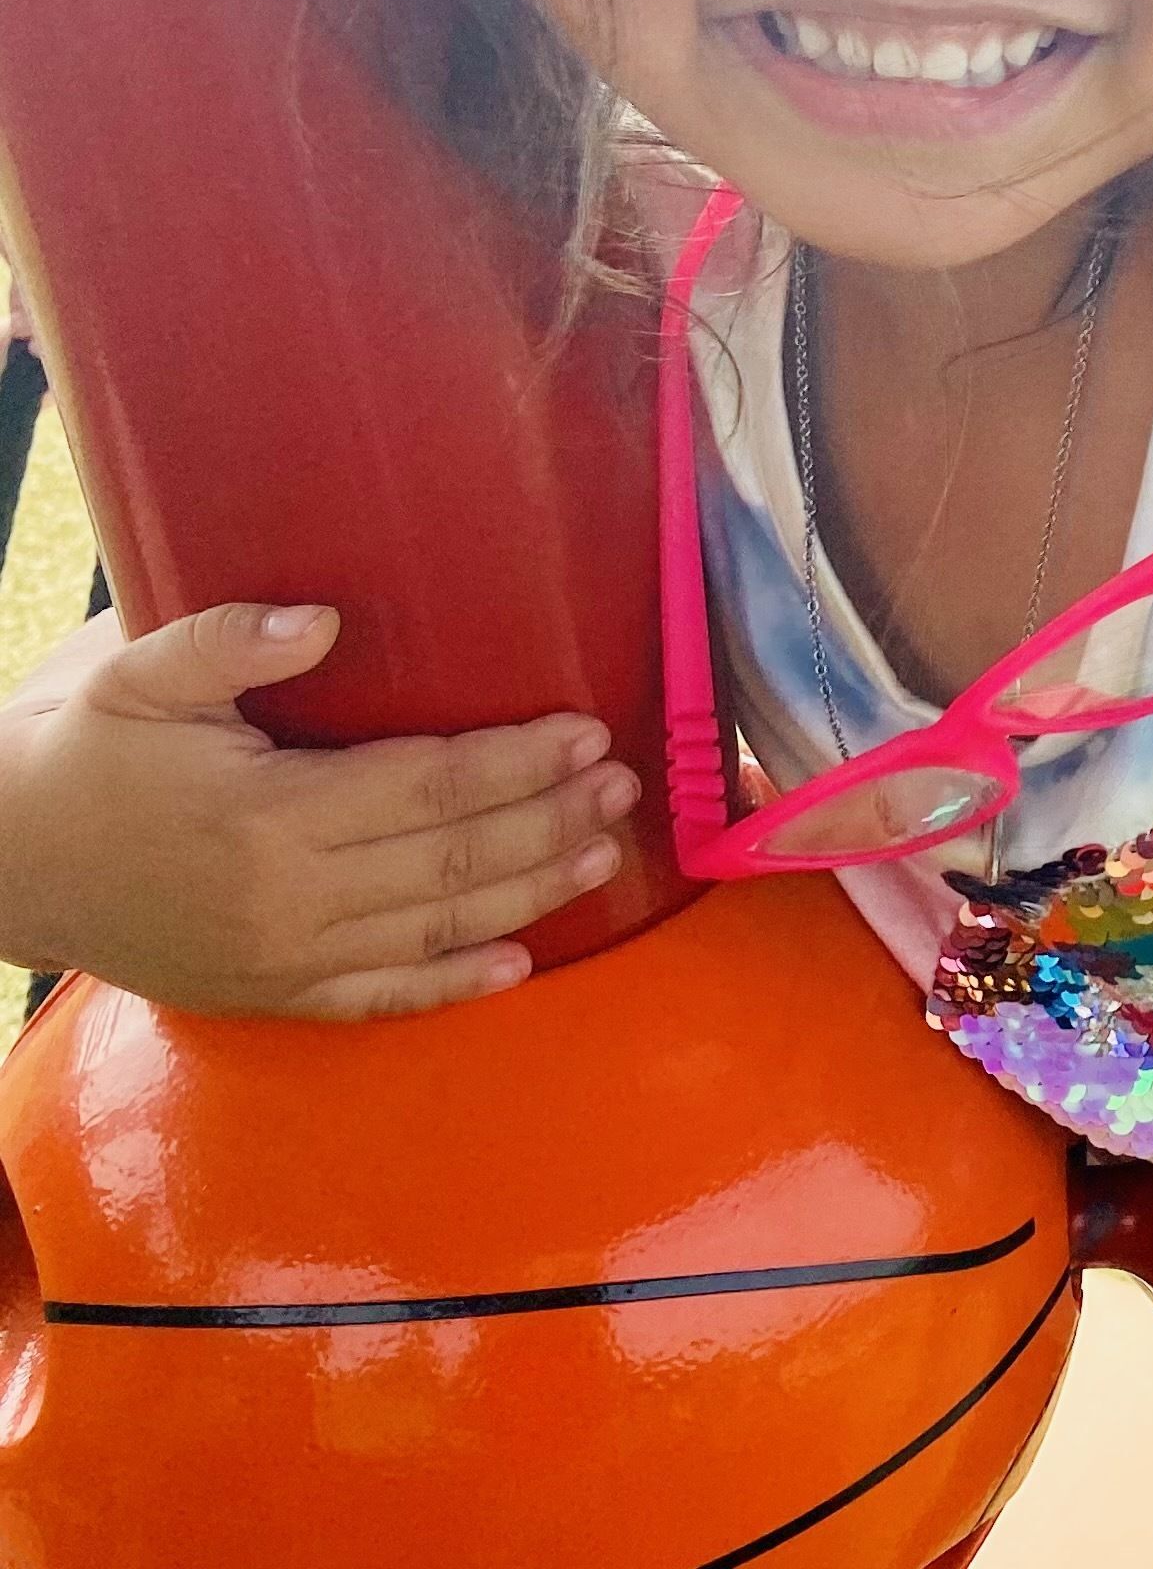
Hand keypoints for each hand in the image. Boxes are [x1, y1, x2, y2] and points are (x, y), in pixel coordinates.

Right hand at [0, 604, 634, 1020]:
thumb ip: (228, 640)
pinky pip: (378, 999)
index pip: (429, 784)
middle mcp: (289, 896)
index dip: (516, 760)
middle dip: (549, 819)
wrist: (7, 862)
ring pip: (435, 930)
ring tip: (605, 851)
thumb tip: (325, 619)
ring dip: (532, 893)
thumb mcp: (137, 678)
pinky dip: (452, 985)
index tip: (586, 731)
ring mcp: (282, 957)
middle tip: (624, 783)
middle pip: (452, 859)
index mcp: (270, 813)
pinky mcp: (269, 996)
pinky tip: (518, 966)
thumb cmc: (87, 755)